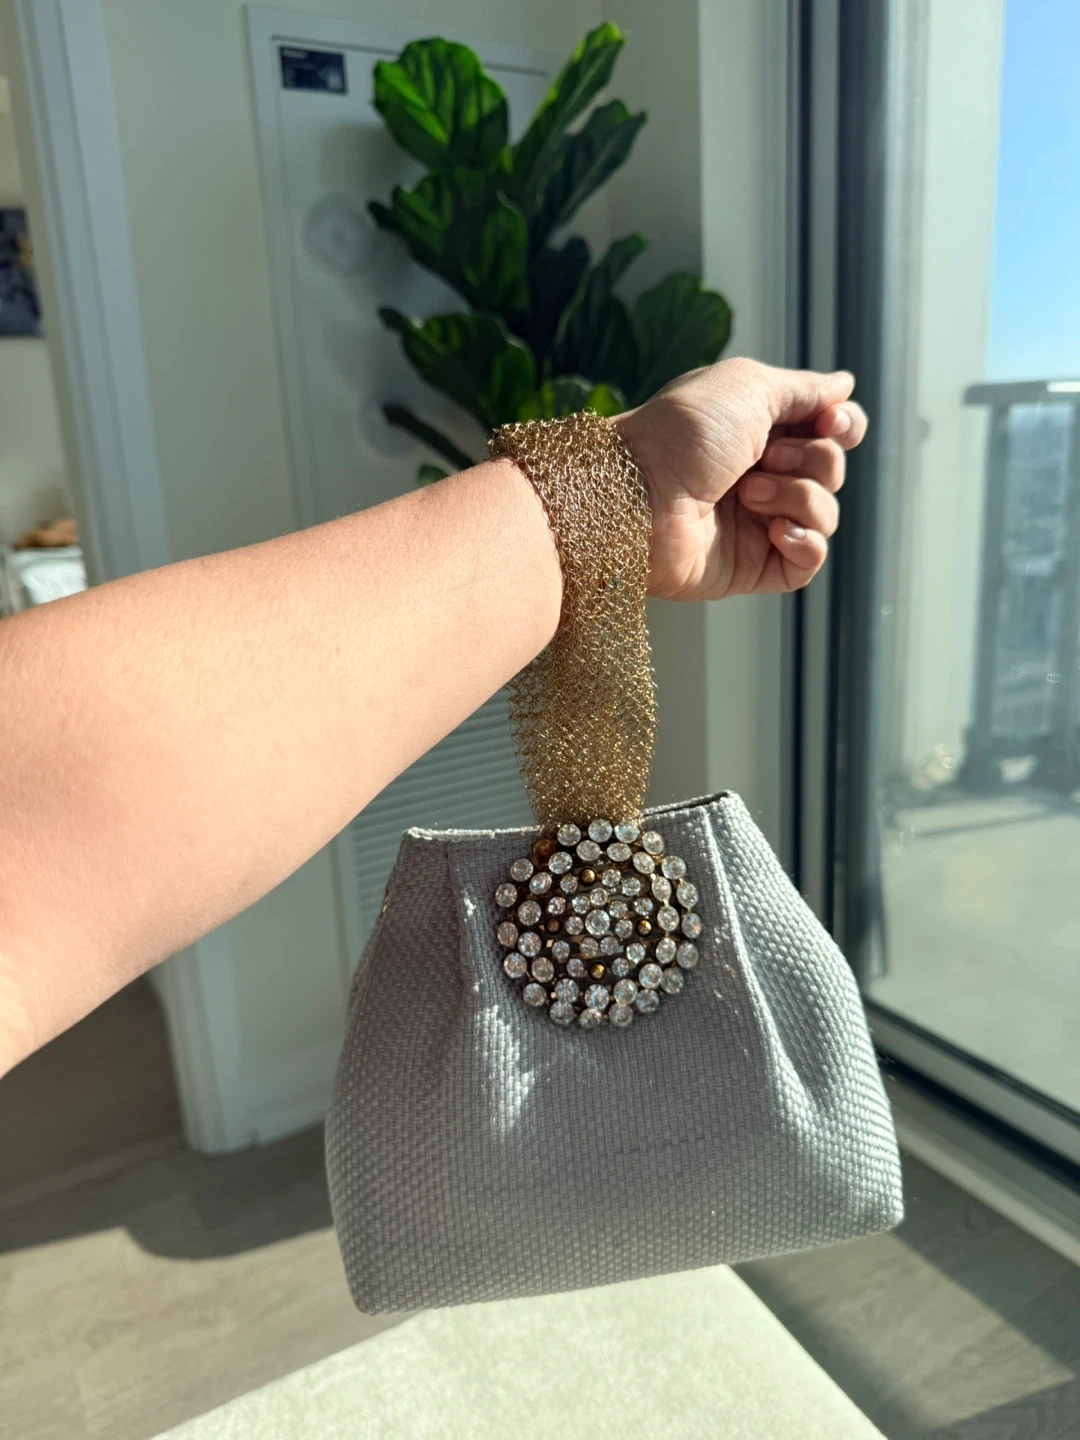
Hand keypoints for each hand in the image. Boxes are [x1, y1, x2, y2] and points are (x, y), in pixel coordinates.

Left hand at [618, 358, 867, 599]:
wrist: (638, 494)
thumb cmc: (682, 434)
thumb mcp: (748, 387)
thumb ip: (804, 390)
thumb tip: (845, 386)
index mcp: (757, 428)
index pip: (830, 429)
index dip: (843, 425)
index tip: (829, 422)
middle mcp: (760, 473)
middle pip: (833, 468)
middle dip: (810, 459)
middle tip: (764, 459)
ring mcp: (757, 522)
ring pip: (826, 512)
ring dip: (797, 496)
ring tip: (747, 494)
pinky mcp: (752, 566)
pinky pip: (810, 559)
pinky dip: (805, 542)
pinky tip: (775, 531)